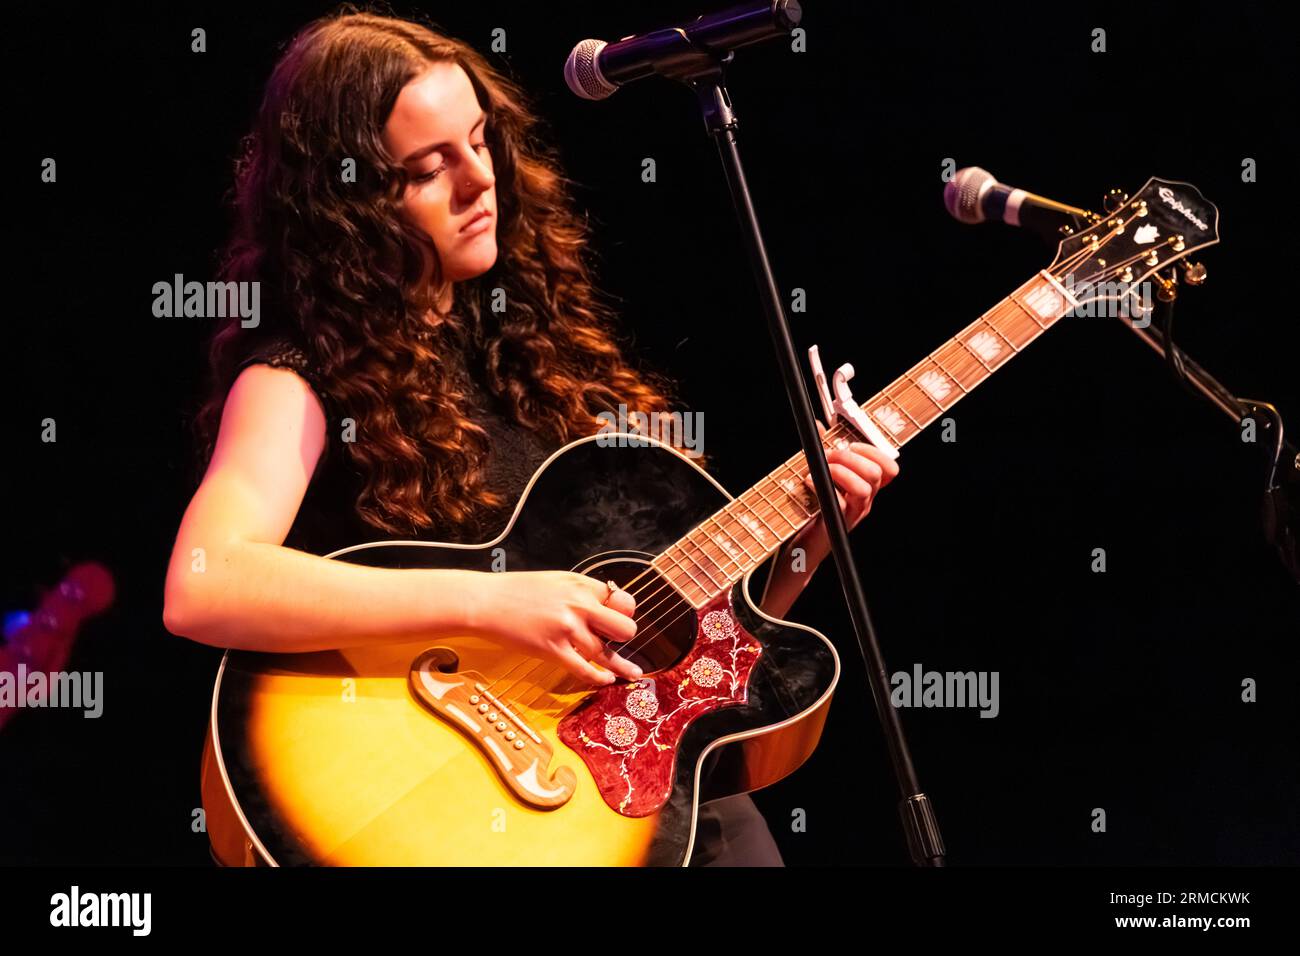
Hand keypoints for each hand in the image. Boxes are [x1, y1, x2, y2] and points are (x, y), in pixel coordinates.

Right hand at [471, 571, 640, 685]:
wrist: (485, 602)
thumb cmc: (517, 591)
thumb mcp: (556, 581)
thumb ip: (581, 593)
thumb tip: (604, 607)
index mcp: (580, 585)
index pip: (621, 600)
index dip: (624, 612)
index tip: (620, 619)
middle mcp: (578, 606)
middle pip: (624, 628)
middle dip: (625, 638)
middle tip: (617, 642)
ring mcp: (566, 629)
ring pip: (606, 653)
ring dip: (618, 665)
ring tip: (631, 673)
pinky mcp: (552, 650)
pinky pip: (585, 670)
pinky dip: (599, 678)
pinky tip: (607, 681)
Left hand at [762, 428, 899, 618]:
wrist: (804, 545)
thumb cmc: (814, 508)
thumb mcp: (821, 476)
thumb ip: (823, 451)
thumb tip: (818, 426)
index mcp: (867, 489)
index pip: (889, 468)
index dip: (873, 452)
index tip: (851, 445)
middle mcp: (865, 501)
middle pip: (876, 474)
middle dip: (851, 458)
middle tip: (829, 456)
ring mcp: (853, 513)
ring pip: (864, 489)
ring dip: (840, 471)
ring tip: (821, 469)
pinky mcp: (837, 522)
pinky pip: (839, 503)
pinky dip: (821, 486)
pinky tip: (809, 481)